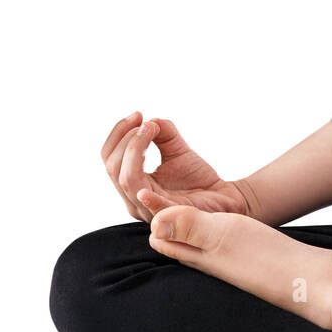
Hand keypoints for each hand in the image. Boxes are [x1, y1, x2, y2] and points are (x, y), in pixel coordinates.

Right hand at [100, 112, 250, 222]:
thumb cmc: (197, 178)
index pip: (110, 158)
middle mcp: (135, 199)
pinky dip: (148, 198)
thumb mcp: (178, 150)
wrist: (221, 196)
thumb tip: (151, 120)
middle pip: (114, 168)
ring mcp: (150, 210)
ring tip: (151, 131)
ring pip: (128, 181)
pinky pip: (154, 208)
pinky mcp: (172, 217)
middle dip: (126, 139)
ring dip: (135, 150)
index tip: (138, 114)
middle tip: (146, 123)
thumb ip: (164, 134)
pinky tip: (145, 189)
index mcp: (132, 183)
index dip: (118, 133)